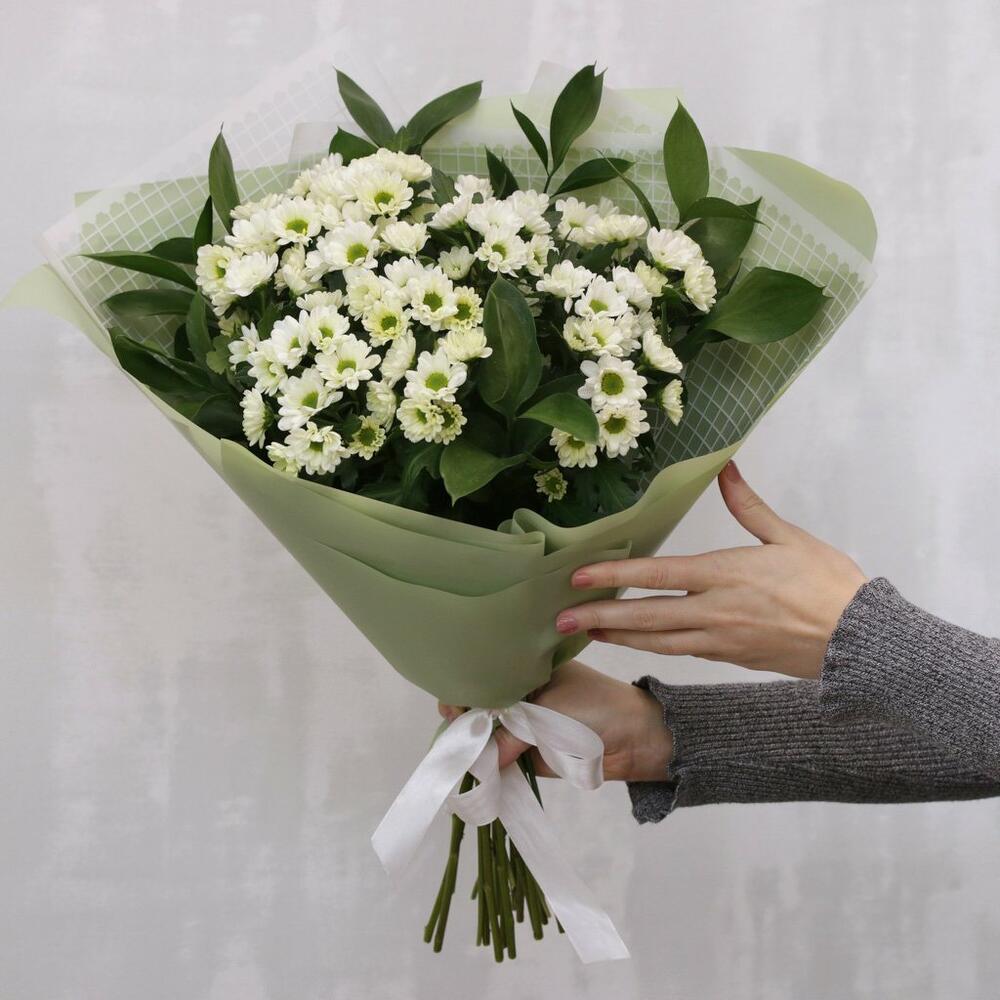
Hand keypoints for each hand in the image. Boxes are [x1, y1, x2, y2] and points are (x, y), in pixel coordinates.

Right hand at [438, 661, 672, 781]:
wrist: (636, 740)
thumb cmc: (597, 708)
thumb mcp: (550, 713)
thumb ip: (512, 736)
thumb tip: (476, 760)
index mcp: (526, 670)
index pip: (484, 677)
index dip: (464, 690)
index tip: (453, 707)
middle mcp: (519, 696)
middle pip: (479, 708)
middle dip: (463, 721)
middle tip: (453, 730)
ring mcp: (522, 726)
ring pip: (486, 737)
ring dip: (471, 747)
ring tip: (454, 754)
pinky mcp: (529, 754)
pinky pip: (500, 761)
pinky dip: (487, 767)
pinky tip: (470, 772)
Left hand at [555, 461, 866, 679]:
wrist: (859, 642)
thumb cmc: (828, 585)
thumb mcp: (789, 538)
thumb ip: (749, 506)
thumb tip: (725, 468)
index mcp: (725, 576)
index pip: (656, 577)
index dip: (613, 577)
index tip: (579, 578)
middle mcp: (715, 612)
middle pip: (645, 618)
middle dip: (599, 618)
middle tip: (560, 621)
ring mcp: (720, 640)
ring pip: (658, 642)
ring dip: (619, 636)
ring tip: (586, 631)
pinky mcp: (730, 658)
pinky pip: (681, 652)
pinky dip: (651, 647)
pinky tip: (636, 641)